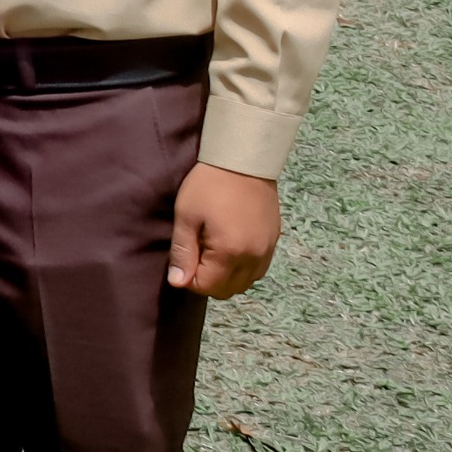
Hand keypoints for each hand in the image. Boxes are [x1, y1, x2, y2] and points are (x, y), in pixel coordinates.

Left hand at [168, 163, 280, 297]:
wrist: (243, 161)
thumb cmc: (209, 185)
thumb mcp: (187, 216)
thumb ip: (182, 252)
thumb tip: (178, 283)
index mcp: (231, 253)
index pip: (208, 287)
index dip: (190, 279)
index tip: (182, 259)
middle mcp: (254, 258)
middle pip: (229, 290)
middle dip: (207, 281)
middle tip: (195, 255)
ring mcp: (267, 251)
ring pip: (245, 283)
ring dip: (226, 277)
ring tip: (210, 250)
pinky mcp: (274, 242)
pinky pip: (258, 269)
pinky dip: (242, 269)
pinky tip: (229, 249)